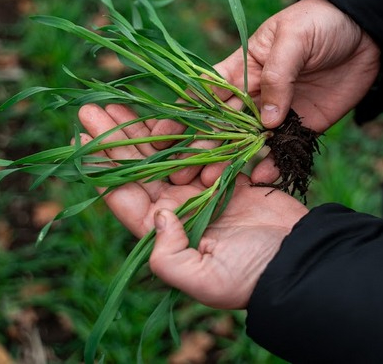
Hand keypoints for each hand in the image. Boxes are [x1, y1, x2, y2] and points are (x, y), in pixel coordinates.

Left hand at [78, 103, 307, 308]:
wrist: (301, 260)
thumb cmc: (253, 274)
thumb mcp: (205, 279)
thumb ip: (170, 255)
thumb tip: (158, 215)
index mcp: (166, 234)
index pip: (125, 196)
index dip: (102, 168)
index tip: (81, 139)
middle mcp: (179, 210)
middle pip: (139, 168)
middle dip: (116, 139)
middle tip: (91, 109)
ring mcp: (203, 192)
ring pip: (166, 153)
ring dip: (144, 128)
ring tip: (121, 102)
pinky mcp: (230, 177)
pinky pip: (202, 148)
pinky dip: (185, 129)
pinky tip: (169, 108)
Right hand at [153, 0, 380, 185]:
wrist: (367, 29)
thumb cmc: (320, 22)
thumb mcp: (294, 39)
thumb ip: (277, 76)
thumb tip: (265, 121)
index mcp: (242, 68)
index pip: (204, 95)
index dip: (181, 116)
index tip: (156, 138)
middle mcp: (255, 95)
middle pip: (221, 126)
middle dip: (199, 149)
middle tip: (179, 174)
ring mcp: (280, 113)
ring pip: (248, 144)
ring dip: (229, 163)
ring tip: (209, 184)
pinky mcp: (306, 126)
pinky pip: (284, 150)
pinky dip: (272, 165)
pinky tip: (258, 179)